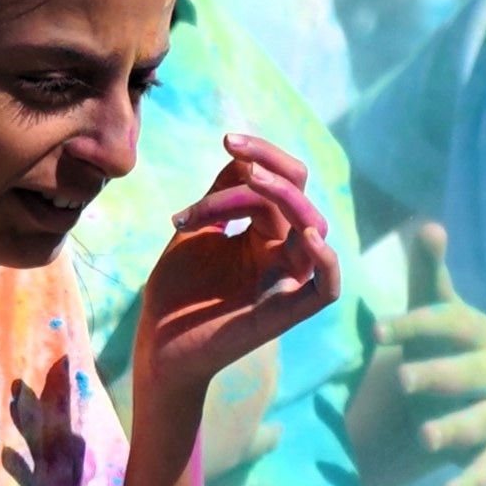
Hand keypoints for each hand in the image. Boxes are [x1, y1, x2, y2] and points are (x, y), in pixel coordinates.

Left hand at [128, 133, 341, 434]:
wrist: (157, 346)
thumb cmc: (174, 295)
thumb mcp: (194, 233)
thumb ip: (222, 195)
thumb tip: (244, 158)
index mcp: (264, 232)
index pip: (282, 181)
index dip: (261, 154)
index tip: (227, 139)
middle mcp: (282, 251)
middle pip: (297, 194)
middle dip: (267, 167)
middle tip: (232, 154)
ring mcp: (288, 279)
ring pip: (313, 227)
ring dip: (285, 197)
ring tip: (250, 182)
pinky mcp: (289, 311)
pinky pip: (328, 285)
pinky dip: (325, 260)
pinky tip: (303, 236)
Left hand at [356, 216, 485, 485]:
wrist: (448, 402)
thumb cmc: (434, 349)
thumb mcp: (427, 315)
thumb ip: (429, 276)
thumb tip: (428, 226)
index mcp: (476, 332)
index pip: (445, 324)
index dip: (412, 325)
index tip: (374, 331)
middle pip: (465, 373)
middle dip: (437, 375)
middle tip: (402, 379)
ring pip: (477, 422)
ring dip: (452, 428)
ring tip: (423, 435)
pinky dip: (470, 485)